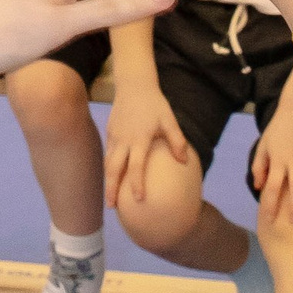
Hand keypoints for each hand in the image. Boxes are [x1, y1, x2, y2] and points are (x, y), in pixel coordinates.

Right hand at [104, 80, 191, 212]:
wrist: (134, 85)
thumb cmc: (155, 104)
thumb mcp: (169, 120)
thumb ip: (177, 141)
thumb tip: (184, 161)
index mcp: (139, 138)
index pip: (137, 166)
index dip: (137, 183)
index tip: (138, 200)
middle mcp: (123, 140)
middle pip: (114, 169)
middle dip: (112, 189)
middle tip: (112, 207)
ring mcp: (114, 137)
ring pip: (108, 163)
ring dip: (108, 181)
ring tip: (110, 198)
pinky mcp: (110, 133)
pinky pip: (108, 154)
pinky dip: (108, 168)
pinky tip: (111, 177)